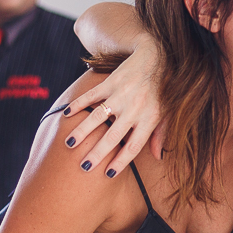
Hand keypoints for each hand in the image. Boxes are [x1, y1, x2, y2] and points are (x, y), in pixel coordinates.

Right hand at [61, 37, 164, 176]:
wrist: (156, 58)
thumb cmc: (161, 90)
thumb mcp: (165, 113)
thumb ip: (160, 134)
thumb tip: (158, 157)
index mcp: (149, 119)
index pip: (134, 146)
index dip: (121, 162)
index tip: (108, 174)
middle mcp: (134, 108)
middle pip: (113, 136)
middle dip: (97, 153)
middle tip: (84, 166)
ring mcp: (121, 94)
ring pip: (98, 117)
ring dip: (82, 131)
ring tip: (70, 144)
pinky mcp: (110, 82)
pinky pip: (91, 95)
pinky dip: (78, 105)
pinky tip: (67, 114)